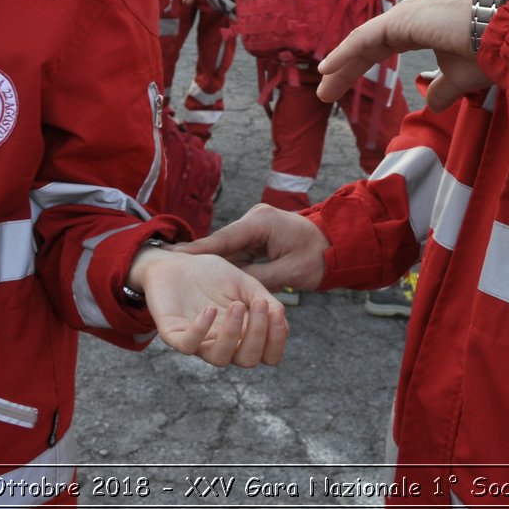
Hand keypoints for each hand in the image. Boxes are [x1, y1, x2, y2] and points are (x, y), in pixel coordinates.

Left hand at [131, 246, 287, 366]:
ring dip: (233, 335)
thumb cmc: (212, 275)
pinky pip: (188, 346)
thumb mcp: (246, 283)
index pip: (267, 355)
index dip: (276, 341)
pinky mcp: (174, 335)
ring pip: (219, 359)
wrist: (176, 261)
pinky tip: (209, 310)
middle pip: (247, 360)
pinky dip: (201, 331)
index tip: (277, 312)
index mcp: (243, 335)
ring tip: (237, 305)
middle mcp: (223, 343)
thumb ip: (265, 301)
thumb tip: (281, 320)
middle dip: (258, 335)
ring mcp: (199, 341)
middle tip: (260, 304)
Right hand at [175, 204, 330, 290]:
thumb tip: (231, 288)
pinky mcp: (258, 236)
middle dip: (200, 257)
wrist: (339, 243)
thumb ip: (258, 279)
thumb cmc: (319, 256)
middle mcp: (254, 221)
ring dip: (213, 262)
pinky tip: (209, 274)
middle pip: (222, 243)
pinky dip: (229, 263)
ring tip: (182, 271)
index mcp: (260, 223)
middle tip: (169, 265)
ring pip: (228, 249)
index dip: (197, 249)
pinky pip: (239, 251)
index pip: (223, 238)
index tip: (173, 255)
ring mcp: (256, 227)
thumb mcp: (289, 272)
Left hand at [315, 0, 488, 110]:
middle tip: (325, 91)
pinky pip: (366, 38)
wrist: (507, 36)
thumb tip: (431, 103)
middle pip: (367, 44)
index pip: (380, 47)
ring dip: (341, 64)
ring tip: (323, 86)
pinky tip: (328, 67)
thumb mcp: (459, 77)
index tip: (340, 85)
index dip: (359, 66)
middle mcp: (409, 14)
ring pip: (363, 41)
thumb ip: (441, 90)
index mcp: (420, 25)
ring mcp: (405, 13)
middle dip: (346, 68)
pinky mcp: (404, 19)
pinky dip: (346, 53)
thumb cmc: (487, 52)